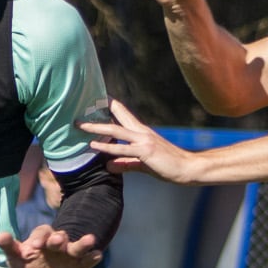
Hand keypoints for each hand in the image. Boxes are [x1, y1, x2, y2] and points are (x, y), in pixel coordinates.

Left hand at [0, 226, 100, 267]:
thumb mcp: (17, 259)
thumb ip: (10, 248)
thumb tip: (0, 235)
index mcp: (42, 239)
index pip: (42, 232)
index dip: (39, 237)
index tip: (35, 245)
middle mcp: (58, 244)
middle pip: (60, 237)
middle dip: (58, 238)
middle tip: (56, 241)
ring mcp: (71, 255)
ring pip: (77, 246)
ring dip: (83, 243)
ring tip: (90, 239)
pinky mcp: (82, 266)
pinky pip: (89, 260)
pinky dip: (93, 257)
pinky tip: (97, 255)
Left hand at [80, 98, 198, 183]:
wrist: (187, 168)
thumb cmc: (167, 165)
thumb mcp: (142, 163)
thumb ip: (125, 163)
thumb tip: (108, 166)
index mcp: (141, 132)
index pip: (122, 113)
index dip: (109, 105)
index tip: (93, 99)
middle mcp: (141, 132)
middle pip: (117, 114)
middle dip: (98, 111)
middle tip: (80, 107)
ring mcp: (143, 140)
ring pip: (115, 129)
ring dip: (96, 127)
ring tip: (80, 125)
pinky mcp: (145, 151)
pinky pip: (122, 148)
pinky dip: (107, 147)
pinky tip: (94, 145)